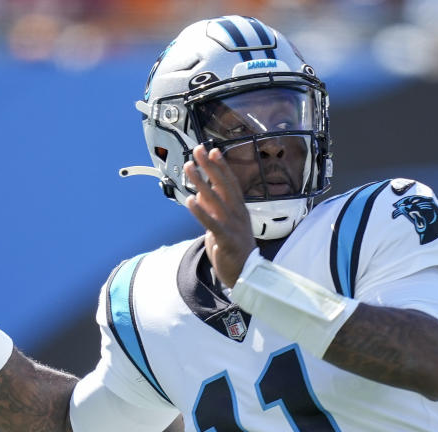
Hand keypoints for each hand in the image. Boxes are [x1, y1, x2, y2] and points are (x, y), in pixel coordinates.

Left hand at [184, 145, 255, 287]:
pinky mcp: (226, 239)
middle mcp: (237, 214)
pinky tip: (190, 200)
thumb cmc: (235, 248)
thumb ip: (214, 208)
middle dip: (210, 166)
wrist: (247, 274)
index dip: (222, 166)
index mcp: (239, 209)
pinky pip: (211, 223)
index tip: (213, 150)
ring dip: (201, 181)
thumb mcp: (225, 223)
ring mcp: (233, 226)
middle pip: (223, 185)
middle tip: (198, 150)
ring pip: (215, 199)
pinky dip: (200, 211)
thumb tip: (201, 192)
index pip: (231, 183)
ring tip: (190, 167)